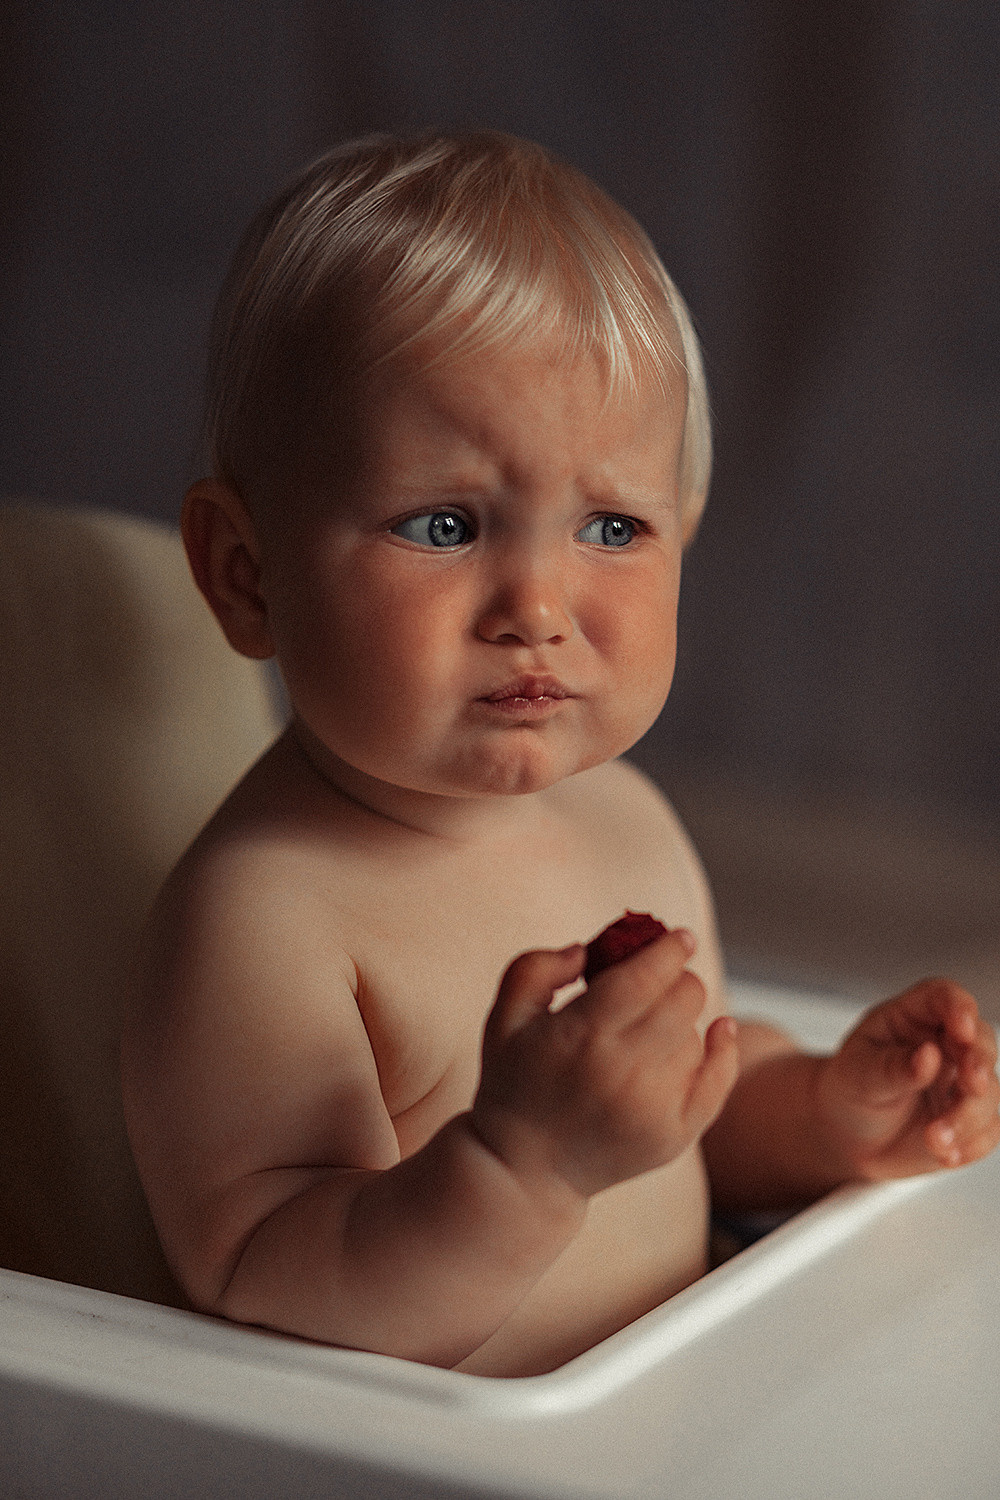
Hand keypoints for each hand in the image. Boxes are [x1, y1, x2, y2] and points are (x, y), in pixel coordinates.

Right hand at [470, 929, 738, 1199]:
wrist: (524, 1171)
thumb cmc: (513, 1083)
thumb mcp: (504, 1018)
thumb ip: (537, 968)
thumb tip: (588, 949)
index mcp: (580, 1036)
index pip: (646, 976)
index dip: (670, 949)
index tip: (680, 936)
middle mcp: (622, 1073)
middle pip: (683, 1000)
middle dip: (678, 978)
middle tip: (663, 978)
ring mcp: (652, 1110)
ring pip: (697, 1036)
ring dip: (682, 1020)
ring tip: (649, 1031)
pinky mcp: (673, 1138)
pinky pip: (719, 1081)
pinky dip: (724, 1051)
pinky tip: (720, 1031)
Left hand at [815, 979, 999, 1179]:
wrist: (847, 1135)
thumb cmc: (850, 1089)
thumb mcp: (859, 1074)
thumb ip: (894, 1067)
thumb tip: (929, 1056)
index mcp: (912, 1017)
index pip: (943, 997)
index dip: (958, 1007)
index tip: (961, 1028)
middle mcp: (944, 1045)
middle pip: (980, 1041)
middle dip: (980, 1062)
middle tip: (972, 1085)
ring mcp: (961, 1082)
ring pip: (989, 1091)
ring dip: (968, 1117)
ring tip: (933, 1138)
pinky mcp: (971, 1118)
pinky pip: (989, 1129)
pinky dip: (971, 1144)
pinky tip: (944, 1153)